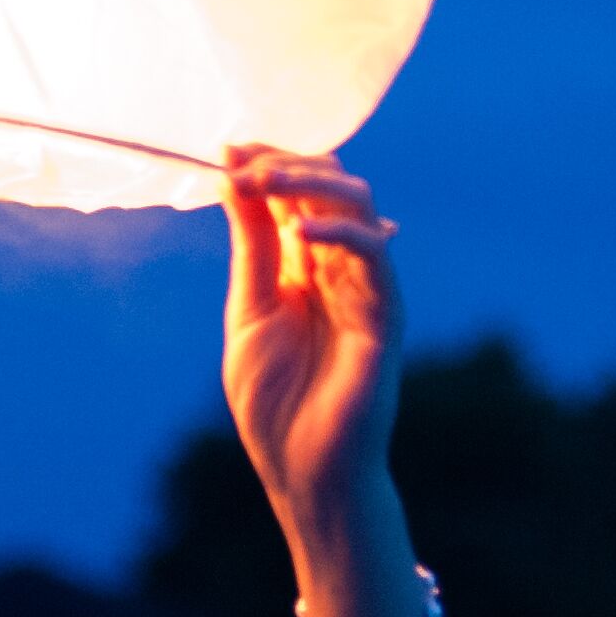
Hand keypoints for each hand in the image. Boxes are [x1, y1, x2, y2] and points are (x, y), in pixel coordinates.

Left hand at [219, 148, 404, 566]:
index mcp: (302, 264)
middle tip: (245, 163)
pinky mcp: (387, 315)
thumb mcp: (249, 309)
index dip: (268, 161)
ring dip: (312, 182)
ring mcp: (367, 287)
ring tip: (268, 182)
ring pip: (360, 205)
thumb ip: (251, 244)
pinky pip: (376, 257)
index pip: (297, 191)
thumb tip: (236, 174)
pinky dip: (342, 232)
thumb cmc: (275, 402)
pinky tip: (301, 232)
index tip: (228, 147)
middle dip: (287, 163)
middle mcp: (339, 266)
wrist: (303, 469)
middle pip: (331, 185)